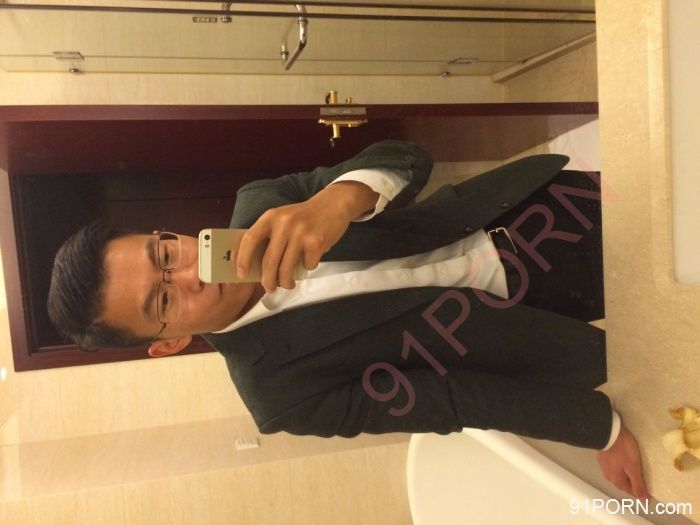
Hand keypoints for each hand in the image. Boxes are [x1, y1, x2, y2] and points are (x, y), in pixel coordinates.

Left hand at [236, 182, 377, 292]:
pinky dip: (308, 268)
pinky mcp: (316, 242)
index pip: (250, 238)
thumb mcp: (283, 217)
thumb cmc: (305, 216)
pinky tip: (311, 260)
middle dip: (267, 280)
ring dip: (286, 281)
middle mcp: (284, 223)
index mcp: (271, 217)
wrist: (334, 203)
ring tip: (288, 284)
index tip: (241, 274)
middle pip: (269, 260)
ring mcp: (300, 233)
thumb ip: (270, 235)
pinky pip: (307, 265)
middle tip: (269, 288)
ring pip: (287, 268)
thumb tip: (256, 264)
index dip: (242, 258)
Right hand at [597, 424, 649, 498]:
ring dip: (627, 474)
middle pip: (624, 483)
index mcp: (617, 481)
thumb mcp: (634, 467)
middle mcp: (609, 476)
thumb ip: (638, 484)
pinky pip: (614, 466)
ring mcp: (604, 467)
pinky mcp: (602, 457)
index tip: (651, 490)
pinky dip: (621, 466)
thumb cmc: (623, 450)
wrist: (607, 432)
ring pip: (619, 475)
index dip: (642, 492)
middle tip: (644, 478)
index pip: (632, 491)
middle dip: (633, 483)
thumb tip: (644, 501)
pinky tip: (624, 460)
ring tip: (635, 468)